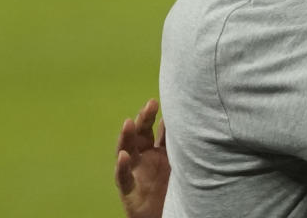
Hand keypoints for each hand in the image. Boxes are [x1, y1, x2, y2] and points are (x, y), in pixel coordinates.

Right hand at [115, 99, 169, 217]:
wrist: (168, 214)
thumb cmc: (173, 187)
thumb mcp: (178, 161)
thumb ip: (177, 142)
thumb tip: (185, 116)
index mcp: (155, 151)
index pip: (152, 129)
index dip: (154, 115)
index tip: (158, 100)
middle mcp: (143, 160)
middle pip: (140, 135)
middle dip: (143, 119)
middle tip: (150, 105)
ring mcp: (134, 174)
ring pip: (126, 152)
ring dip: (126, 137)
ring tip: (128, 123)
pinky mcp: (129, 192)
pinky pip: (123, 178)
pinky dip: (121, 167)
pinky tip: (123, 156)